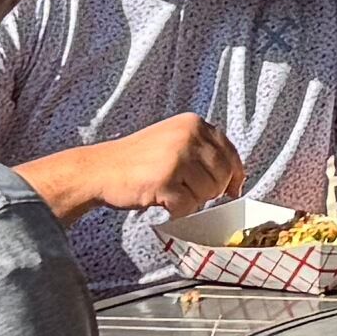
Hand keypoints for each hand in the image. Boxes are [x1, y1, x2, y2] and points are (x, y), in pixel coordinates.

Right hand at [20, 115, 239, 224]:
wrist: (100, 169)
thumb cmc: (138, 160)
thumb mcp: (174, 141)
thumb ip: (203, 152)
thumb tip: (236, 179)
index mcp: (194, 124)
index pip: (230, 152)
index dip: (235, 175)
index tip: (233, 189)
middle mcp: (188, 136)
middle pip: (223, 176)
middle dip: (211, 191)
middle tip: (189, 192)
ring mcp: (177, 158)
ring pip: (208, 193)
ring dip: (192, 200)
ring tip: (170, 192)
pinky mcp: (165, 181)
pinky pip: (188, 207)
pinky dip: (178, 211)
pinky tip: (163, 202)